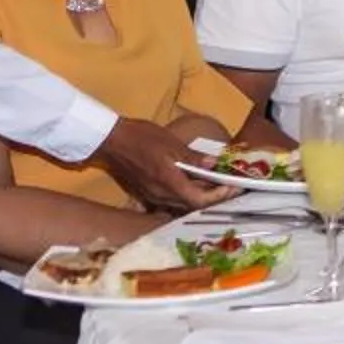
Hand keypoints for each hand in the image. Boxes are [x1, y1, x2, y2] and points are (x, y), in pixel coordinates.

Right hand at [95, 115, 222, 209]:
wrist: (111, 140)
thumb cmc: (141, 138)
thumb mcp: (171, 143)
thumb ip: (193, 157)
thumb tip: (215, 165)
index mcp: (169, 183)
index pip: (200, 200)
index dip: (219, 196)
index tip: (233, 186)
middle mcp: (161, 196)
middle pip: (193, 205)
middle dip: (214, 196)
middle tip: (230, 185)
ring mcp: (153, 197)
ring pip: (183, 203)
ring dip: (201, 196)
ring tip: (216, 183)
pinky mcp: (148, 193)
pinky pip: (173, 200)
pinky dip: (187, 193)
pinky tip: (194, 182)